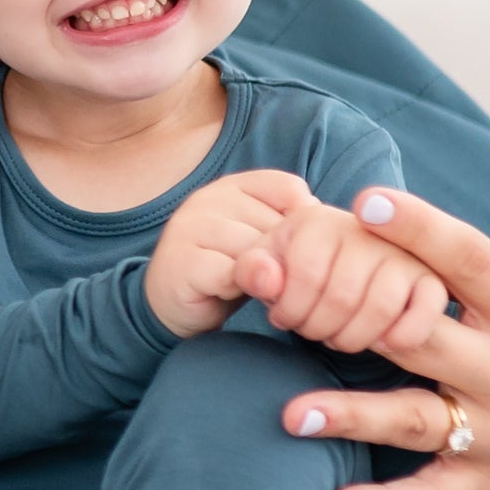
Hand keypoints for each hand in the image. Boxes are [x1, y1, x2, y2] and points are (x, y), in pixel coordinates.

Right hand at [143, 169, 312, 336]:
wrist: (169, 304)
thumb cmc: (223, 269)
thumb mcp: (259, 239)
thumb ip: (286, 224)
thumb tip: (320, 216)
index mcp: (232, 185)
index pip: (290, 189)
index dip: (300, 225)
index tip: (287, 249)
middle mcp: (208, 198)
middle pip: (276, 225)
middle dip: (281, 258)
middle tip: (266, 277)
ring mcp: (190, 227)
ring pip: (256, 252)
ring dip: (262, 278)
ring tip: (247, 286)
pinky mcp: (182, 261)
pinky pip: (232, 275)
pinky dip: (239, 290)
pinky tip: (227, 293)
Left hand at [235, 198, 447, 355]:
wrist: (330, 275)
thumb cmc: (288, 274)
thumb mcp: (260, 268)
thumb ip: (252, 271)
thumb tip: (268, 280)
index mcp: (316, 219)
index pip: (304, 276)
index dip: (289, 310)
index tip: (283, 317)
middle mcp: (364, 227)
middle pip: (341, 297)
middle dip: (318, 328)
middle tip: (310, 329)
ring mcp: (402, 252)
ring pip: (379, 309)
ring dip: (352, 337)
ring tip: (336, 335)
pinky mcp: (430, 280)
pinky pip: (424, 313)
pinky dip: (400, 337)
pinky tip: (378, 342)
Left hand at [254, 186, 489, 489]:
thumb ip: (462, 267)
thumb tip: (374, 216)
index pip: (470, 259)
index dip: (420, 229)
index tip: (367, 202)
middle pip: (426, 340)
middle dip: (362, 324)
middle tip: (292, 308)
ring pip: (416, 419)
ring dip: (353, 417)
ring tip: (292, 415)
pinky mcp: (487, 475)